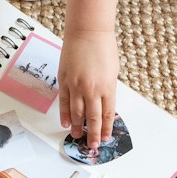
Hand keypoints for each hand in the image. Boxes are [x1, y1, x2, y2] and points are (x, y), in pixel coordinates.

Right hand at [58, 28, 118, 147]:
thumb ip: (107, 89)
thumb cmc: (103, 48)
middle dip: (92, 134)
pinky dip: (65, 115)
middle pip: (92, 118)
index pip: (106, 114)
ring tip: (78, 137)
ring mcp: (76, 86)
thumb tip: (103, 104)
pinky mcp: (64, 80)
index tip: (104, 139)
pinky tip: (66, 124)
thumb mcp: (112, 71)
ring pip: (76, 113)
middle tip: (92, 146)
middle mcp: (91, 89)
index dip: (105, 129)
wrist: (88, 32)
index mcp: (107, 87)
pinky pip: (64, 102)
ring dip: (78, 127)